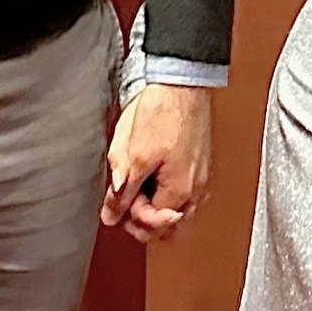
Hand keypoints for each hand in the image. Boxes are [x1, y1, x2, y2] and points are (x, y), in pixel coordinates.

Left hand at [101, 85, 211, 245]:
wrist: (180, 83)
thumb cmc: (162, 111)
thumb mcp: (133, 155)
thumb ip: (122, 191)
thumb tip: (111, 215)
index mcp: (180, 191)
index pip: (150, 226)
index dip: (127, 216)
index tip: (115, 201)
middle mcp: (195, 190)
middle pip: (167, 227)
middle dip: (142, 218)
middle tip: (124, 198)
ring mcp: (200, 178)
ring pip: (176, 212)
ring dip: (155, 208)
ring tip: (137, 188)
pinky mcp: (199, 165)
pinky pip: (184, 194)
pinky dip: (166, 194)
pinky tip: (152, 178)